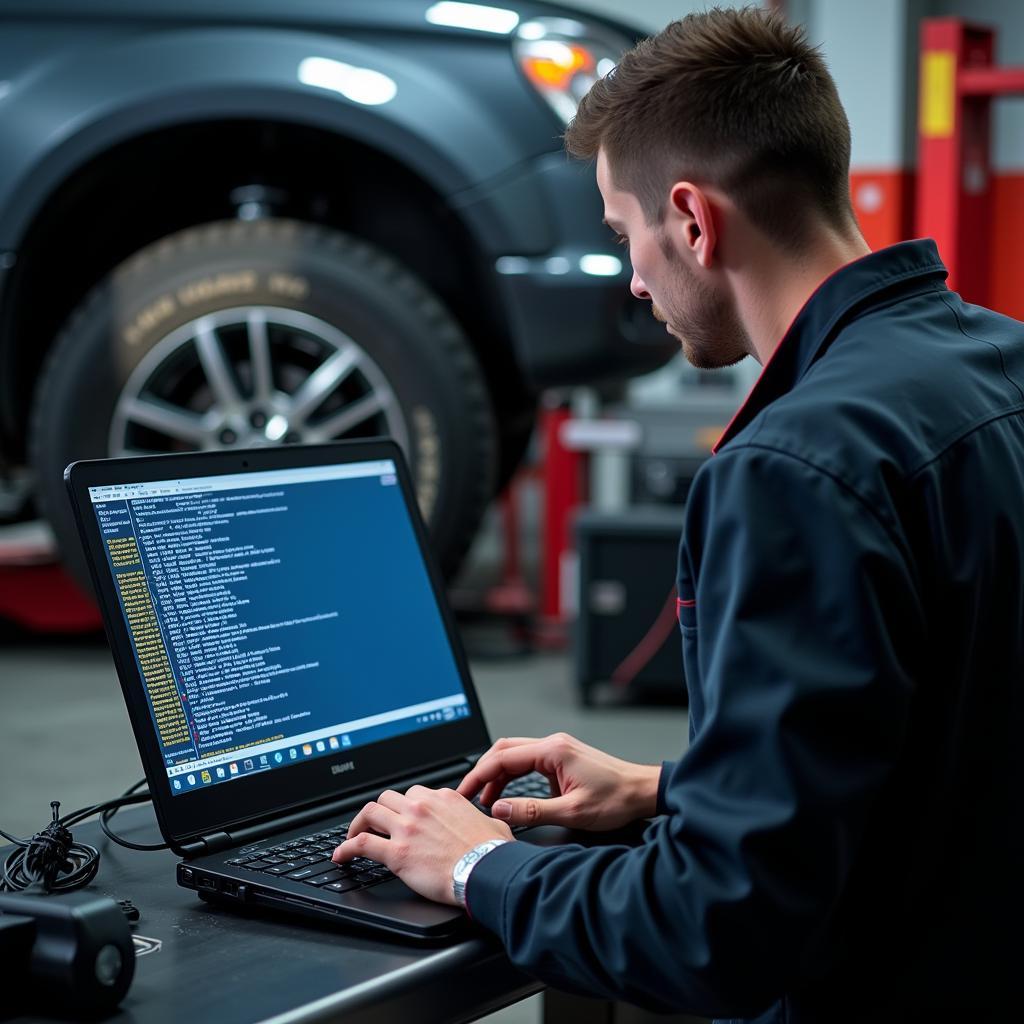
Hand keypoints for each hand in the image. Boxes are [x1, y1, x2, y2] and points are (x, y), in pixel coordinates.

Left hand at [331, 785, 512, 904]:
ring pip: (370, 812)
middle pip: (388, 798)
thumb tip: (485, 821)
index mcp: (443, 799)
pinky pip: (362, 843)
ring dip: (359, 824)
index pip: (414, 794)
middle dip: (380, 811)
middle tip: (375, 825)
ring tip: (354, 835)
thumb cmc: (492, 852)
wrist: (485, 871)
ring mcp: (407, 828)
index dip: (405, 807)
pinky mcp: (396, 853)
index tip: (401, 818)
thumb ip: (479, 818)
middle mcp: (422, 808)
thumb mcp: (491, 824)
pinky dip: (347, 848)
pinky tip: (342, 856)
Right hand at [457, 732, 661, 830]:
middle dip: (483, 772)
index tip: (464, 793)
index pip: (503, 758)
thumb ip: (532, 811)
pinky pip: (528, 761)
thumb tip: (500, 809)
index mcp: (553, 751)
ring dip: (498, 774)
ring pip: (515, 754)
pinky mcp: (562, 758)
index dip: (479, 776)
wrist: (642, 792)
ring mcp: (558, 749)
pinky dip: (513, 775)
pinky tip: (509, 793)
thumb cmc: (616, 799)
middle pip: (505, 750)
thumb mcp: (572, 812)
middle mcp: (553, 744)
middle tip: (468, 794)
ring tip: (487, 799)